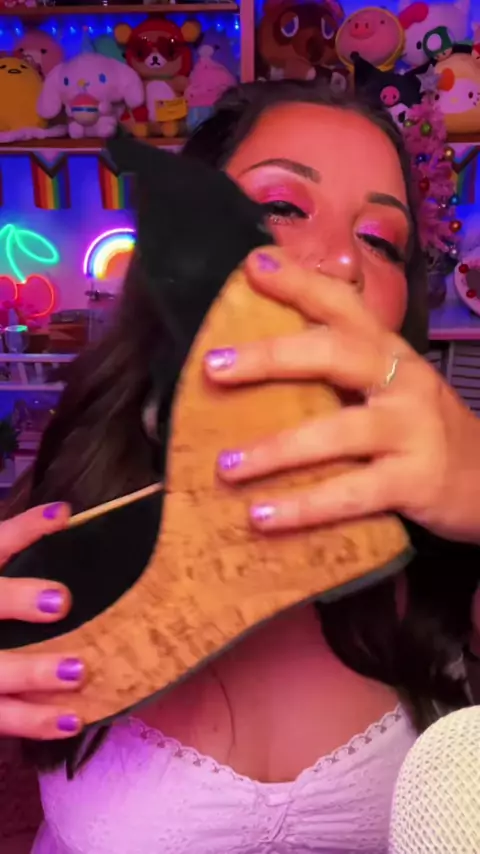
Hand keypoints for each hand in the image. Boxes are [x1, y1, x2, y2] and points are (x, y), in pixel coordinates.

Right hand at [0, 504, 83, 739]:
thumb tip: (65, 515)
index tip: (63, 514)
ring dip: (32, 671)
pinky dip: (34, 721)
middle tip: (60, 600)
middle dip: (15, 600)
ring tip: (79, 670)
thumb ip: (15, 546)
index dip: (24, 529)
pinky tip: (71, 720)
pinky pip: (0, 716)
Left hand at [204, 247, 479, 543]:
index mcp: (388, 352)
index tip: (252, 266)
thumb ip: (340, 371)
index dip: (299, 283)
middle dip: (270, 357)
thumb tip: (259, 359)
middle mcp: (401, 380)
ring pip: (336, 432)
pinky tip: (260, 516)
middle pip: (335, 354)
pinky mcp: (414, 481)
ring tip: (226, 466)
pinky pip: (349, 494)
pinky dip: (303, 507)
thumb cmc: (421, 431)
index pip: (343, 305)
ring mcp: (411, 429)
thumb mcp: (390, 388)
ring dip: (276, 449)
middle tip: (214, 366)